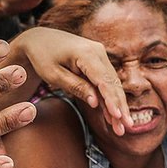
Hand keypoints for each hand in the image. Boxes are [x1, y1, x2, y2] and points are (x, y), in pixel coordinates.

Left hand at [14, 27, 130, 134]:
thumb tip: (95, 102)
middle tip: (127, 128)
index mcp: (86, 53)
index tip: (118, 116)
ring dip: (117, 106)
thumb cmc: (43, 56)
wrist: (39, 39)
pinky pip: (106, 82)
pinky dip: (109, 99)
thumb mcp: (53, 74)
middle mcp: (98, 52)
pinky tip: (114, 116)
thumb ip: (75, 87)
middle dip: (120, 107)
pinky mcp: (98, 62)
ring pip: (112, 84)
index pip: (103, 80)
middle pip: (112, 83)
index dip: (112, 100)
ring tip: (122, 128)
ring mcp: (100, 56)